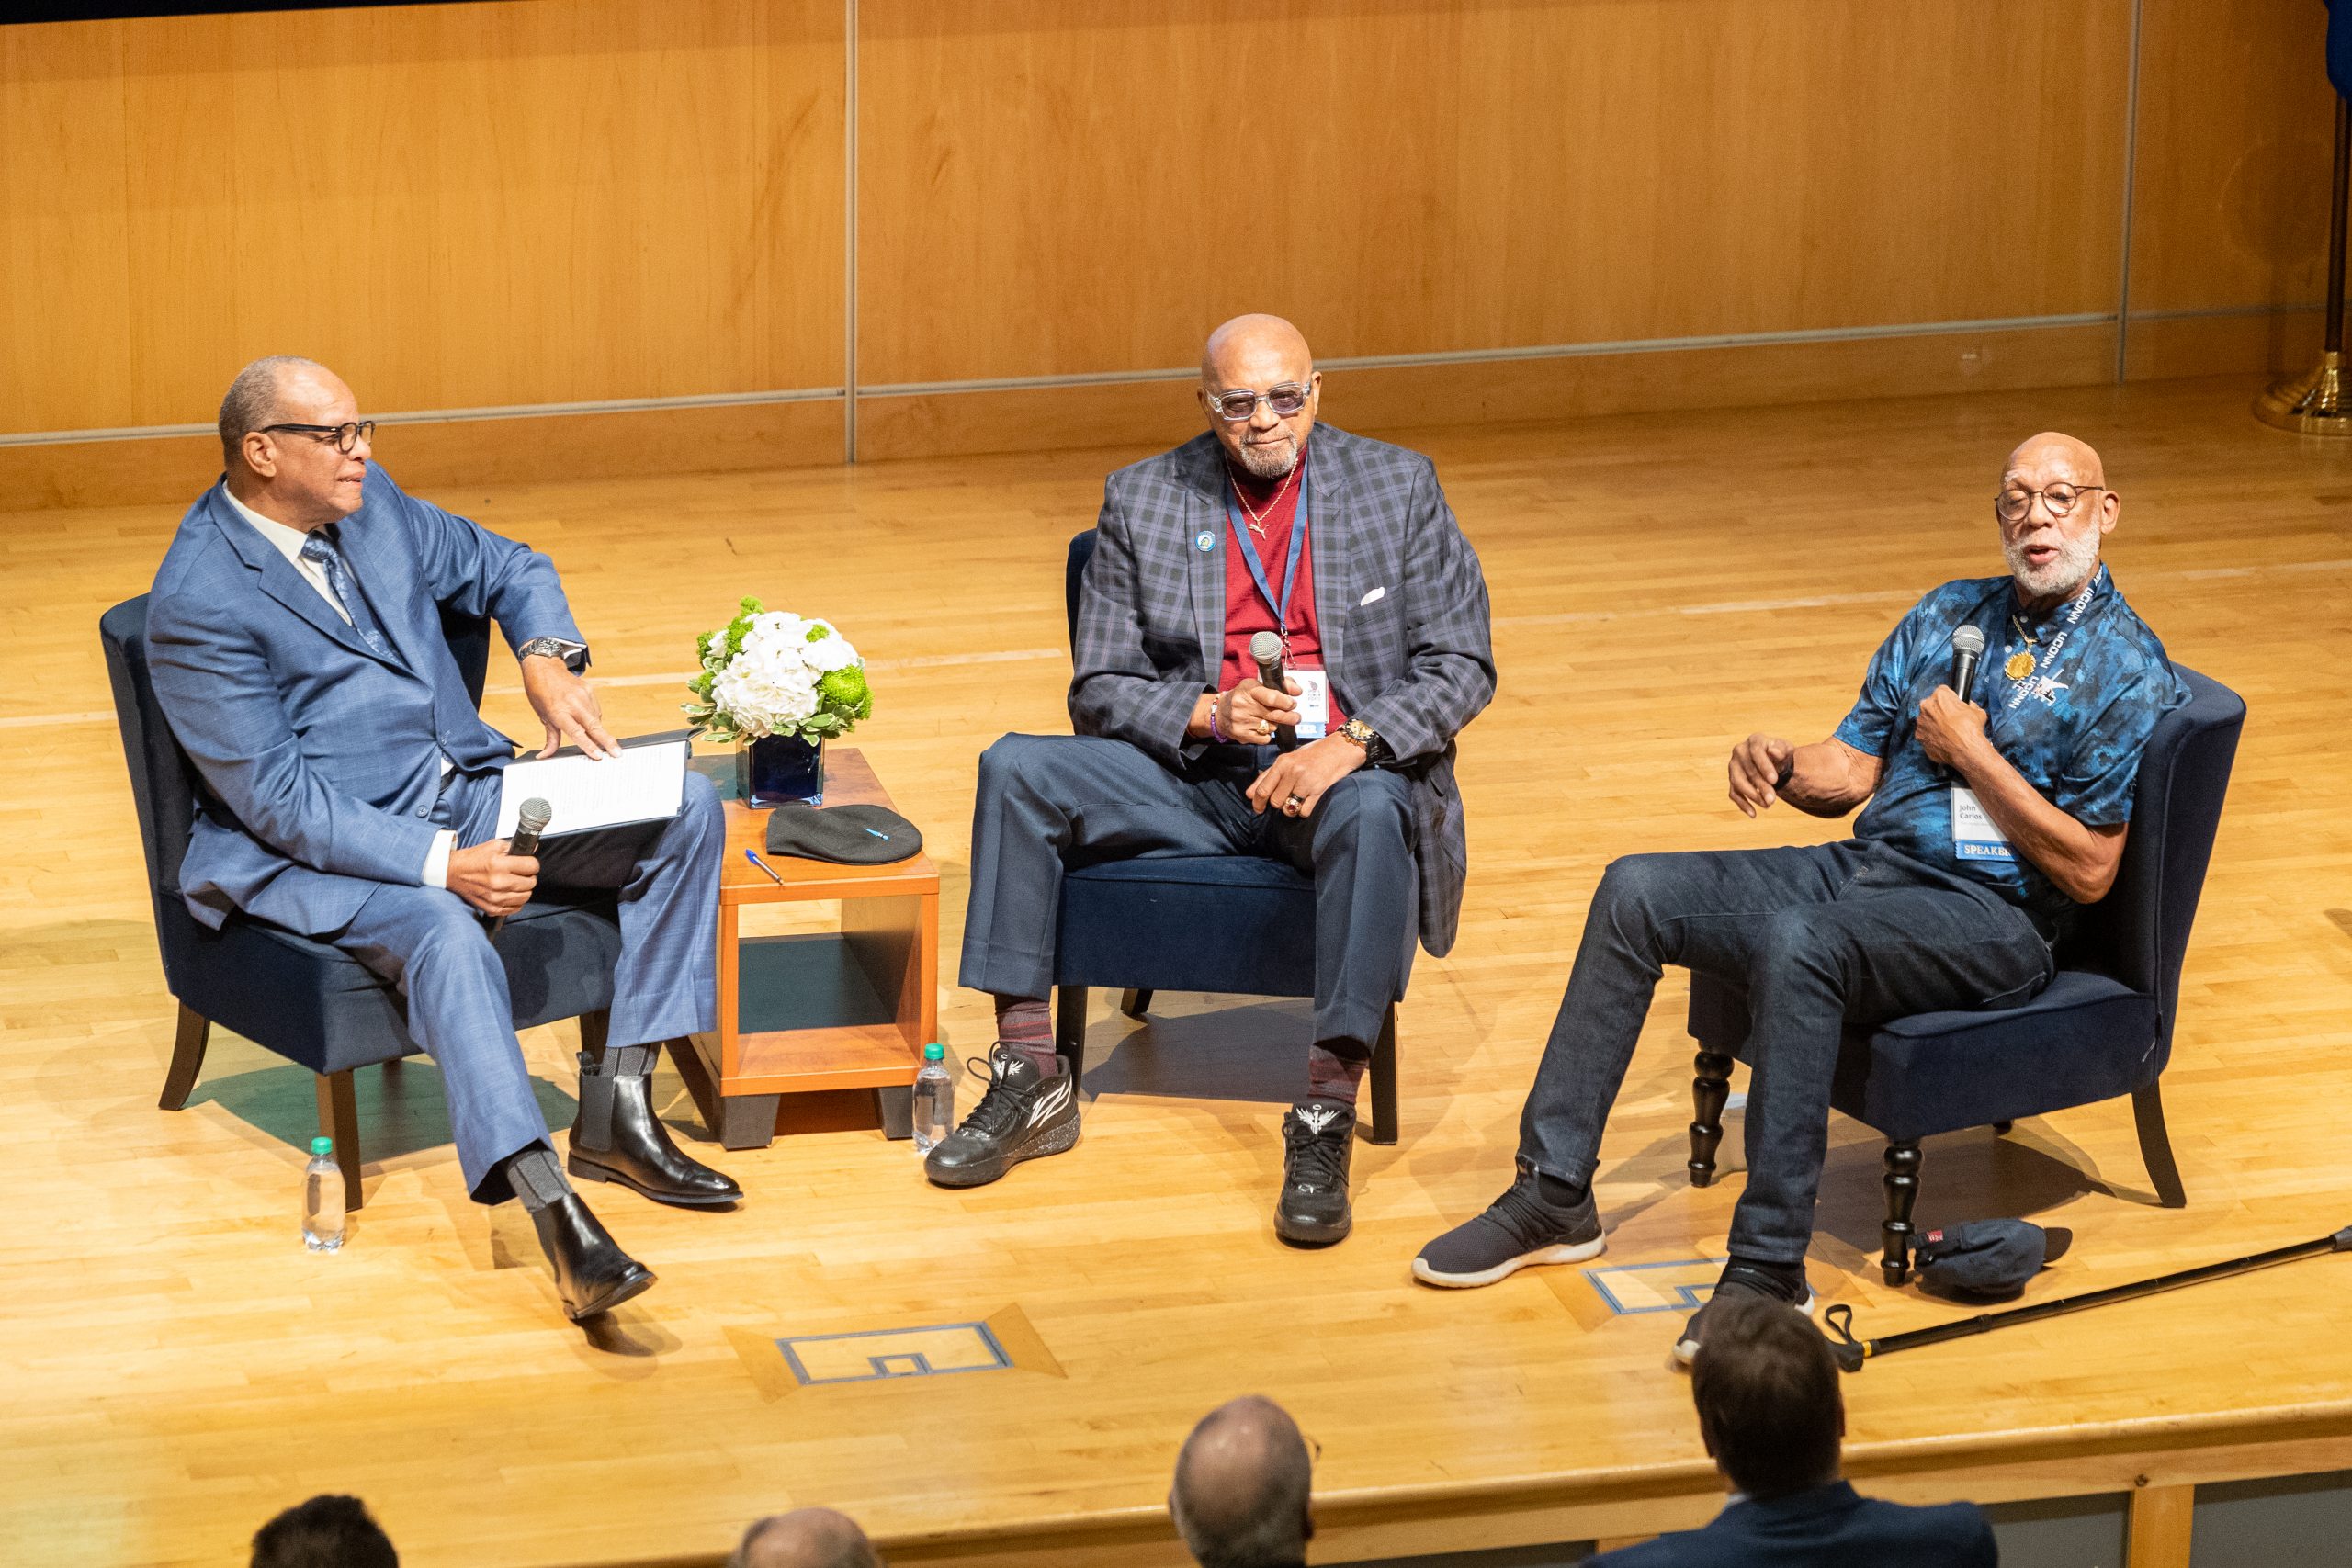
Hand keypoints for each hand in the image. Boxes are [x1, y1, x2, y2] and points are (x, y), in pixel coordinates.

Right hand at [446, 838, 537, 916]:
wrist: (453, 872)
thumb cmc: (473, 859)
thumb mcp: (493, 846)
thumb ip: (514, 847)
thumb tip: (533, 848)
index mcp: (499, 865)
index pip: (531, 866)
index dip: (532, 864)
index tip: (528, 864)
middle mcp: (498, 882)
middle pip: (531, 883)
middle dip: (529, 876)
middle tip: (521, 873)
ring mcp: (495, 898)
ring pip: (525, 897)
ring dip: (524, 890)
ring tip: (516, 883)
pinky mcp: (491, 908)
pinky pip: (515, 908)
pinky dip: (516, 901)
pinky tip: (510, 893)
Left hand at [521, 655, 617, 758]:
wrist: (544, 666)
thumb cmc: (540, 692)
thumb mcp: (542, 715)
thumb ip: (550, 738)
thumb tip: (545, 756)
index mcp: (558, 711)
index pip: (576, 732)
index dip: (588, 745)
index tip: (598, 755)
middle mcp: (573, 703)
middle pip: (594, 726)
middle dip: (607, 741)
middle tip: (618, 753)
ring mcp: (583, 695)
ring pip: (596, 720)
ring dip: (597, 731)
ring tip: (594, 735)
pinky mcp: (589, 690)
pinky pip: (596, 710)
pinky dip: (594, 718)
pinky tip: (586, 718)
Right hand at [1220, 676, 1301, 743]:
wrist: (1220, 712)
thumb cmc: (1243, 697)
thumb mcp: (1258, 685)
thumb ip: (1280, 686)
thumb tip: (1298, 691)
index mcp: (1249, 689)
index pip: (1272, 698)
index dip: (1286, 702)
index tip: (1292, 703)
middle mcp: (1243, 705)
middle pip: (1275, 714)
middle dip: (1289, 717)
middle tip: (1295, 717)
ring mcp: (1241, 721)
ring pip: (1271, 727)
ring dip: (1275, 724)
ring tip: (1269, 719)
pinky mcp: (1241, 735)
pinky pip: (1264, 738)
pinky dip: (1267, 735)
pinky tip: (1262, 728)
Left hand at [1246, 735, 1368, 817]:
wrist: (1341, 749)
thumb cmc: (1313, 755)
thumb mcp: (1288, 760)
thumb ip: (1268, 776)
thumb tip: (1249, 794)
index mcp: (1282, 763)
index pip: (1263, 789)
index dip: (1258, 803)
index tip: (1258, 809)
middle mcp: (1293, 772)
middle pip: (1275, 802)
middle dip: (1280, 803)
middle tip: (1288, 796)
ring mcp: (1306, 782)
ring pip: (1289, 809)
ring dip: (1292, 808)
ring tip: (1300, 797)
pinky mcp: (1319, 790)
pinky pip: (1304, 812)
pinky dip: (1305, 810)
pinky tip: (1310, 800)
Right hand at [1728, 734, 1795, 817]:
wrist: (1775, 763)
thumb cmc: (1782, 755)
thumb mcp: (1787, 751)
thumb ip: (1782, 751)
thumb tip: (1773, 751)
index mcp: (1755, 740)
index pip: (1756, 752)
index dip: (1764, 766)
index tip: (1774, 781)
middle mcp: (1740, 751)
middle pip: (1749, 770)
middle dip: (1761, 786)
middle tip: (1773, 800)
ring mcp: (1734, 766)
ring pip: (1738, 782)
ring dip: (1752, 796)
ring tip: (1767, 805)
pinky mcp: (1732, 780)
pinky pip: (1733, 793)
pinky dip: (1743, 804)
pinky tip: (1753, 814)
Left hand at [1915, 686, 1990, 770]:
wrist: (1965, 749)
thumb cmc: (1971, 729)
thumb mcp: (1977, 711)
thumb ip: (1969, 705)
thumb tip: (1968, 706)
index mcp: (1939, 696)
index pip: (1943, 691)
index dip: (1950, 699)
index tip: (1953, 705)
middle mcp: (1926, 707)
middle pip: (1931, 705)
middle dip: (1939, 710)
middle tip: (1950, 720)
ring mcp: (1920, 723)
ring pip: (1926, 720)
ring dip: (1934, 724)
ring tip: (1947, 732)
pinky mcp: (1918, 737)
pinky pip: (1925, 734)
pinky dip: (1931, 736)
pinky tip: (1942, 740)